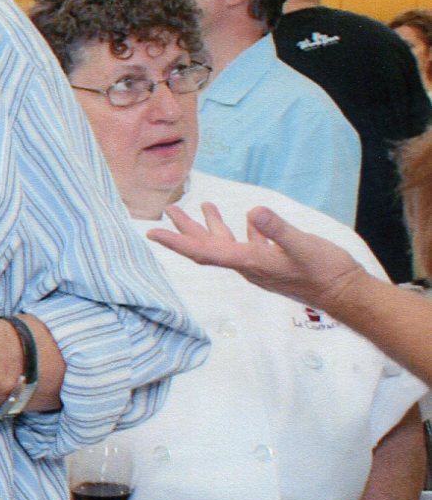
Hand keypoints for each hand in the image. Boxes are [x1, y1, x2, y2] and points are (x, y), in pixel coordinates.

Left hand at [148, 203, 363, 310]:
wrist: (347, 294)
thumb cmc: (326, 271)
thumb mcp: (303, 245)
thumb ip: (278, 229)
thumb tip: (253, 211)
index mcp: (249, 262)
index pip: (204, 251)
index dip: (177, 242)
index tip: (152, 233)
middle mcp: (249, 266)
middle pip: (208, 246)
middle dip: (186, 229)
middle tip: (168, 210)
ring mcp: (261, 265)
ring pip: (228, 243)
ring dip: (212, 225)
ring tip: (202, 205)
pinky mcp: (275, 263)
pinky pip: (250, 244)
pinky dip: (243, 230)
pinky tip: (248, 219)